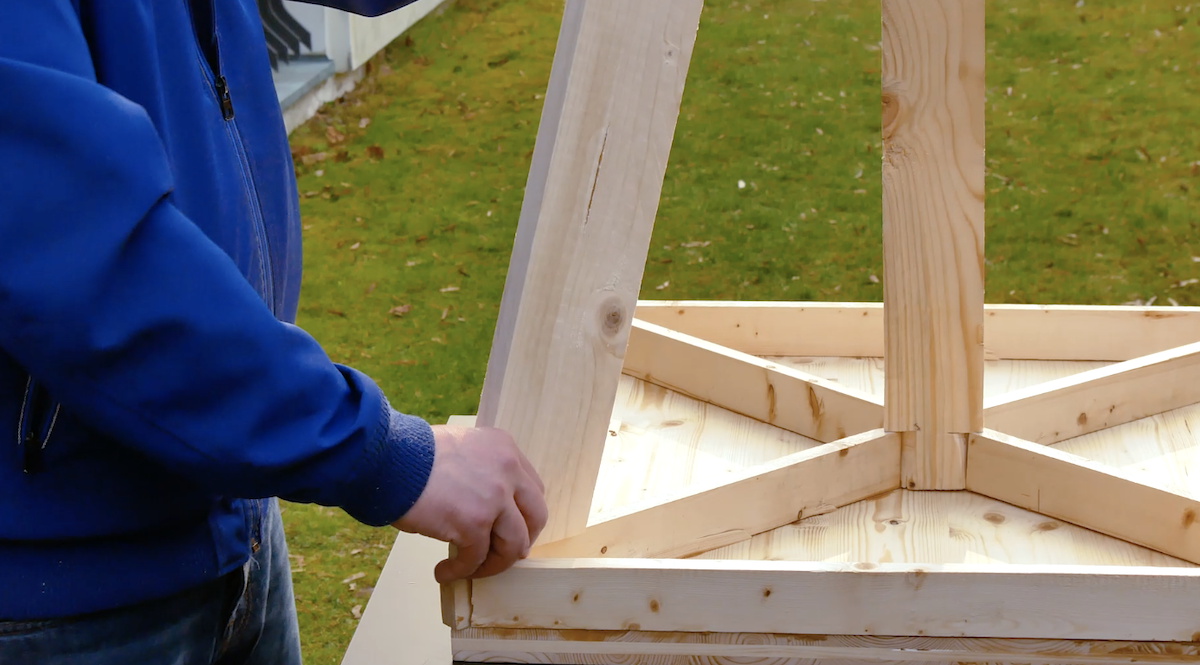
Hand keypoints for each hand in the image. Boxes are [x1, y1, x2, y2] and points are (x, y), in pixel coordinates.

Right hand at [392, 424, 547, 583]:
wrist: (387, 459)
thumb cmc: (411, 455)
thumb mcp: (460, 446)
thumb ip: (480, 469)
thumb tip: (483, 504)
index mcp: (504, 449)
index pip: (532, 488)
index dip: (522, 514)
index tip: (508, 528)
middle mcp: (508, 470)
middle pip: (536, 516)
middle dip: (521, 540)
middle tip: (501, 553)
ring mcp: (494, 498)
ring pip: (514, 544)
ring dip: (494, 563)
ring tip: (470, 569)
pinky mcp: (474, 524)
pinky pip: (476, 558)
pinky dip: (461, 571)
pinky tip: (444, 571)